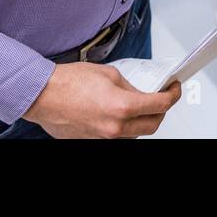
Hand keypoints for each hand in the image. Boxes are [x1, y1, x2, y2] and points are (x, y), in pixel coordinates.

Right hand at [21, 62, 180, 137]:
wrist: (42, 96)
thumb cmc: (68, 82)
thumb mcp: (109, 74)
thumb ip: (129, 86)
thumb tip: (139, 93)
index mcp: (122, 107)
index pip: (160, 105)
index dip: (173, 95)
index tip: (174, 89)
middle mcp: (115, 128)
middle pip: (152, 125)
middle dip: (162, 111)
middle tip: (162, 97)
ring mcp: (104, 138)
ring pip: (135, 133)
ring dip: (142, 120)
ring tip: (140, 104)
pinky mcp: (93, 141)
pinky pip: (117, 136)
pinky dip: (123, 126)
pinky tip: (119, 113)